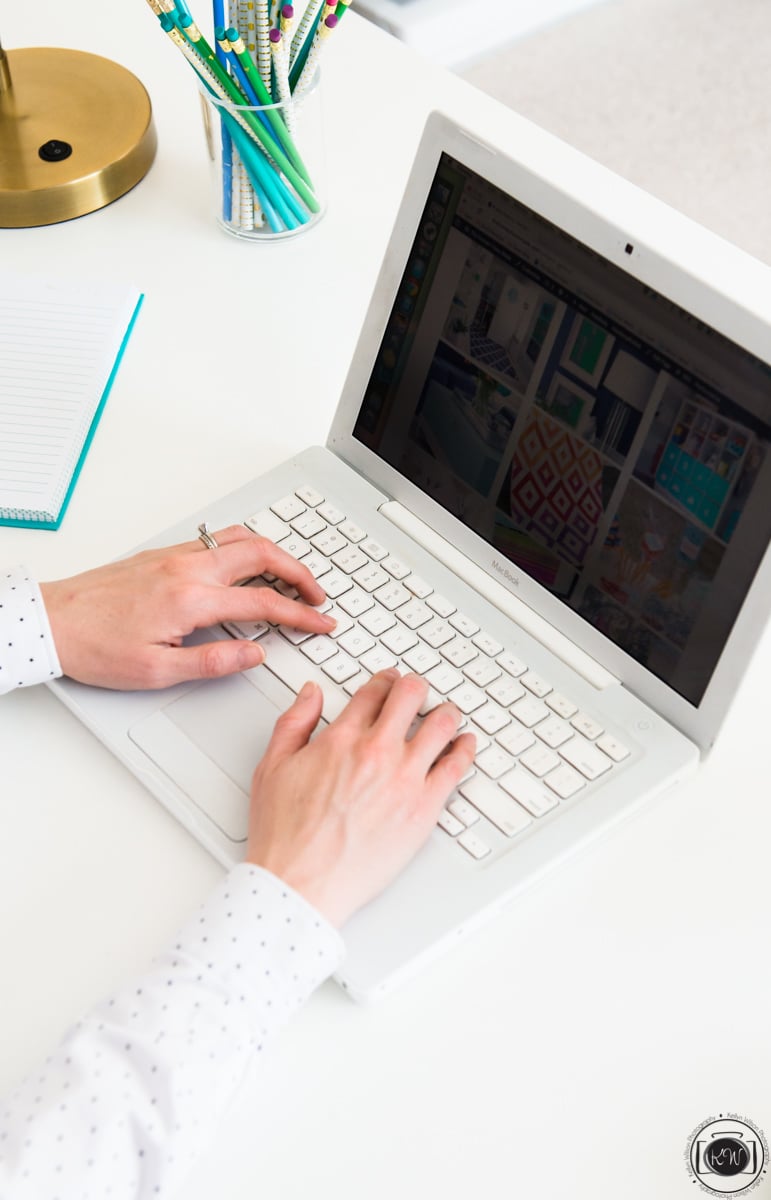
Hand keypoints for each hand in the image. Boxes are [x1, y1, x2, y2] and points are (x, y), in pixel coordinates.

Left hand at [40, 525, 334, 689]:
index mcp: (192, 599)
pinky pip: (218, 539)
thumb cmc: (95, 647)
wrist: (52, 621)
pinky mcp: (163, 554)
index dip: (302, 616)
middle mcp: (188, 568)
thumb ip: (212, 663)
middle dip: (300, 573)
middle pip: (262, 555)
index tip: (322, 623)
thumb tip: (254, 654)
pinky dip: (247, 548)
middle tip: (318, 596)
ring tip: (292, 577)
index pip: (264, 603)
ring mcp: (175, 556)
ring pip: (241, 539)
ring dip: (275, 554)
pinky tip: (249, 565)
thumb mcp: (156, 671)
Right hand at [246, 670, 476, 926]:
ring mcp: (405, 779)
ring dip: (445, 712)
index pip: (374, 692)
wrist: (301, 883)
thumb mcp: (272, 767)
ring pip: (441, 725)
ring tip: (447, 714)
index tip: (390, 681)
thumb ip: (294, 722)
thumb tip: (311, 694)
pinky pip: (457, 767)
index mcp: (341, 739)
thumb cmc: (285, 836)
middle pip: (411, 697)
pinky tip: (466, 744)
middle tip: (419, 691)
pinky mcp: (425, 808)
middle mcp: (377, 752)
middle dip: (416, 688)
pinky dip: (465, 749)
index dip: (385, 680)